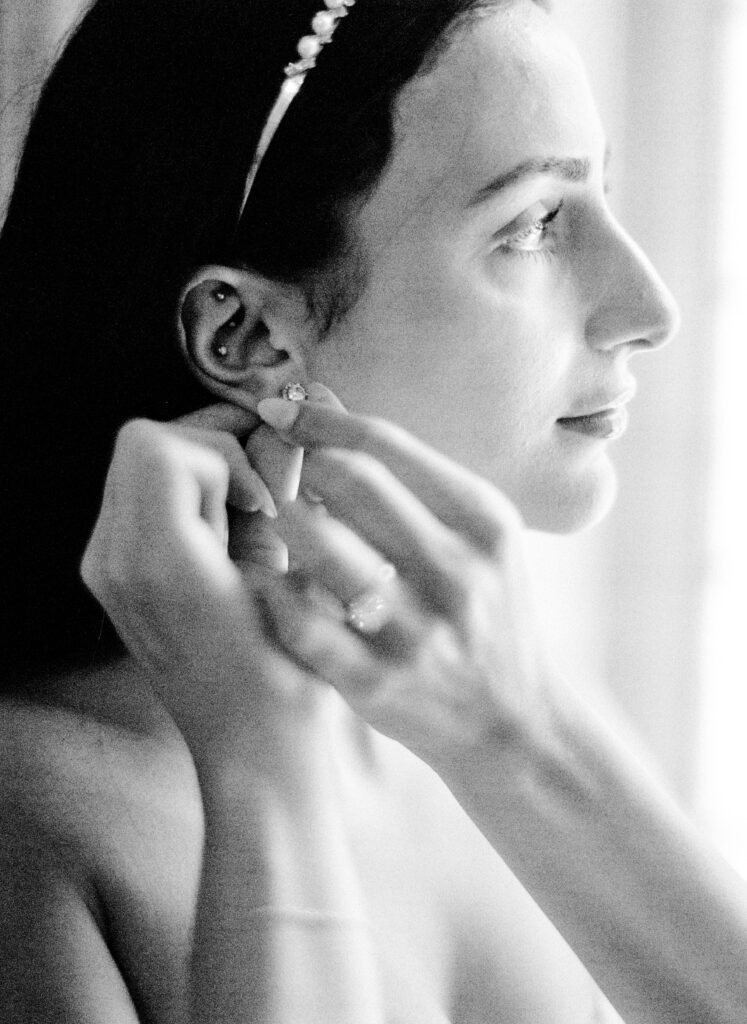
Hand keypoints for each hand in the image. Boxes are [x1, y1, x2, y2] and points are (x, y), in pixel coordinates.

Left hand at [80, 403, 318, 758]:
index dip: (220, 453)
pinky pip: (137, 496)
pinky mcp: (113, 574)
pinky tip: (224, 533)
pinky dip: (183, 494)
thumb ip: (278, 500)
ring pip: (135, 463)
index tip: (260, 498)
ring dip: (198, 470)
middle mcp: (115, 561)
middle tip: (258, 494)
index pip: (155, 446)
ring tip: (245, 516)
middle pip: (139, 443)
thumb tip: (279, 434)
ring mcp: (106, 569)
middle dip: (209, 450)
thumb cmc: (285, 681)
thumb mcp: (295, 585)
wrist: (250, 748)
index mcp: (158, 564)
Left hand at [257, 389, 554, 773]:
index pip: (386, 444)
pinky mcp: (377, 684)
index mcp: (485, 522)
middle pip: (352, 482)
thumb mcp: (474, 535)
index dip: (319, 417)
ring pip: (321, 546)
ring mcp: (418, 631)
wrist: (512, 722)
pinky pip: (300, 622)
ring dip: (282, 520)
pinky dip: (271, 591)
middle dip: (296, 459)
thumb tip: (320, 396)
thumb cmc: (482, 610)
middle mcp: (458, 572)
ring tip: (272, 516)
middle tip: (266, 457)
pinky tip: (263, 578)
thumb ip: (406, 472)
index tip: (279, 407)